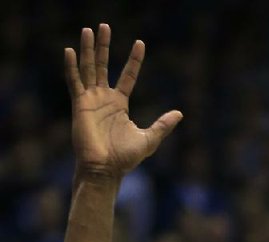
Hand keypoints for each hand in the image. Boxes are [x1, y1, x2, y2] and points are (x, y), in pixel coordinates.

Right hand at [65, 24, 181, 179]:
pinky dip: (71, 67)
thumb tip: (179, 113)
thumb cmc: (125, 158)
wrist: (105, 169)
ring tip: (88, 30)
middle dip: (105, 46)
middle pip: (104, 65)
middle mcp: (104, 98)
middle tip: (105, 26)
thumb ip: (162, 125)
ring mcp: (91, 100)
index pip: (128, 76)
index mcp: (120, 104)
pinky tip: (70, 50)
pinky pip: (74, 81)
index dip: (134, 60)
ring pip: (89, 68)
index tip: (140, 43)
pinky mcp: (79, 105)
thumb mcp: (148, 140)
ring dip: (88, 49)